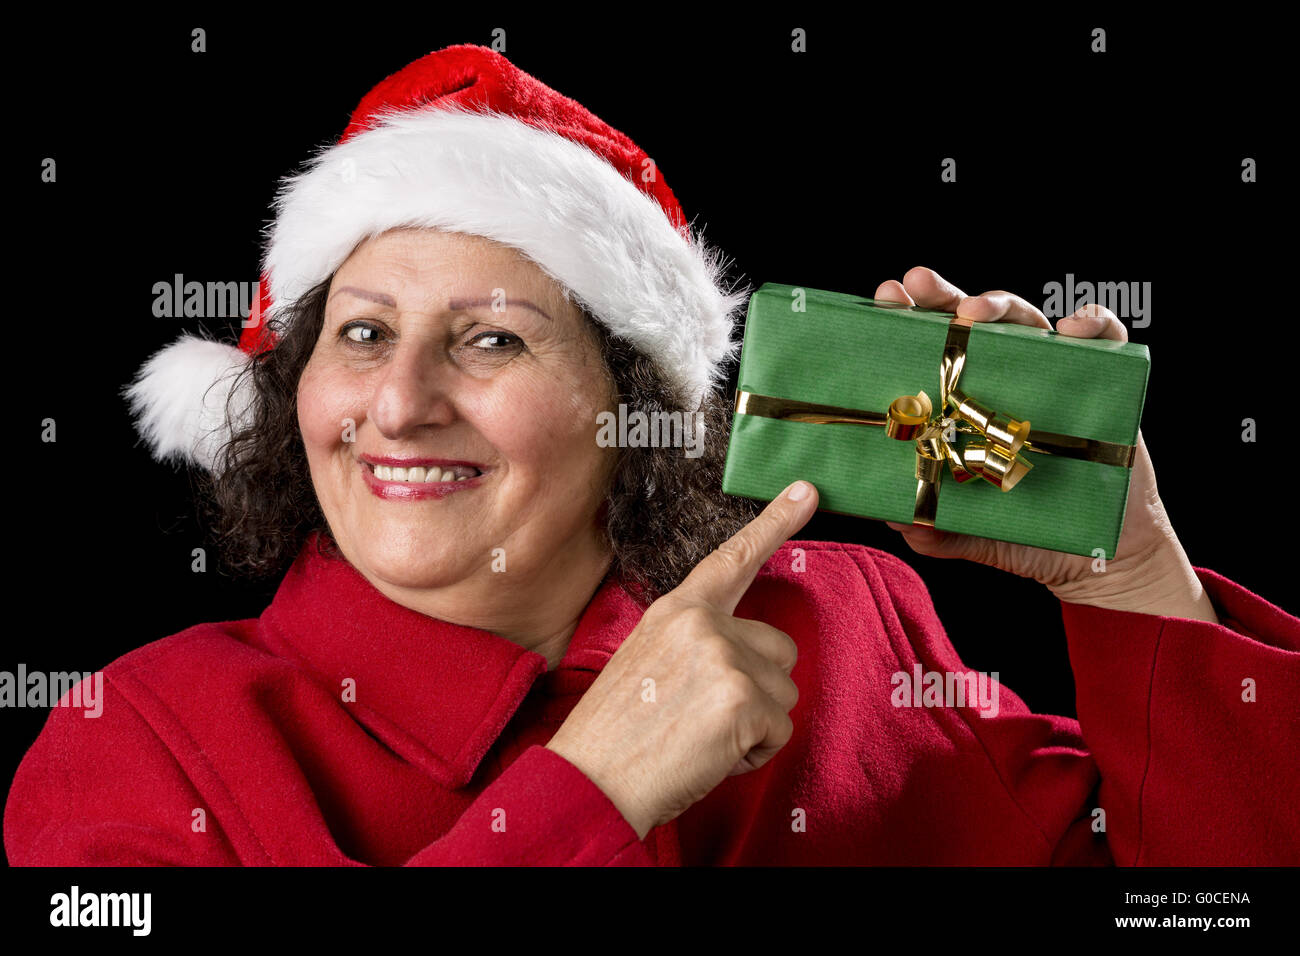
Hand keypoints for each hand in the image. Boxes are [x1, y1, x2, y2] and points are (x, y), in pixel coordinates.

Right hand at [546, 480, 817, 839]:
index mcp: (676, 610)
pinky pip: (780, 730)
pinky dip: (754, 753)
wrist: (590, 781)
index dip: (774, 523)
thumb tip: (742, 656)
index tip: (806, 490)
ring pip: (784, 693)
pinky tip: (710, 756)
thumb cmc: (617, 733)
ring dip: (755, 725)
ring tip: (700, 738)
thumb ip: (696, 643)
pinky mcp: (741, 699)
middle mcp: (703, 624)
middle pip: (780, 649)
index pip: (731, 559)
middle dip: (757, 689)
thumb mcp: (647, 661)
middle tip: (703, 717)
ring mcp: (724, 658)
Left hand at [876, 267, 1216, 623]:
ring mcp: (1052, 377)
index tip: (886, 297)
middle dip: (942, 294)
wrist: (1093, 557)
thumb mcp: (967, 532)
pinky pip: (1105, 339)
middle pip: (971, 322)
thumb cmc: (1024, 533)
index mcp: (964, 401)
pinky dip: (1092, 323)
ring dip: (1001, 305)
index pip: (930, 351)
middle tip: (916, 283)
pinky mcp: (1105, 382)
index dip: (908, 319)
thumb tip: (893, 515)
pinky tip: (1072, 328)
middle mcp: (1004, 379)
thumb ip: (931, 526)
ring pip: (1027, 321)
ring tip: (974, 311)